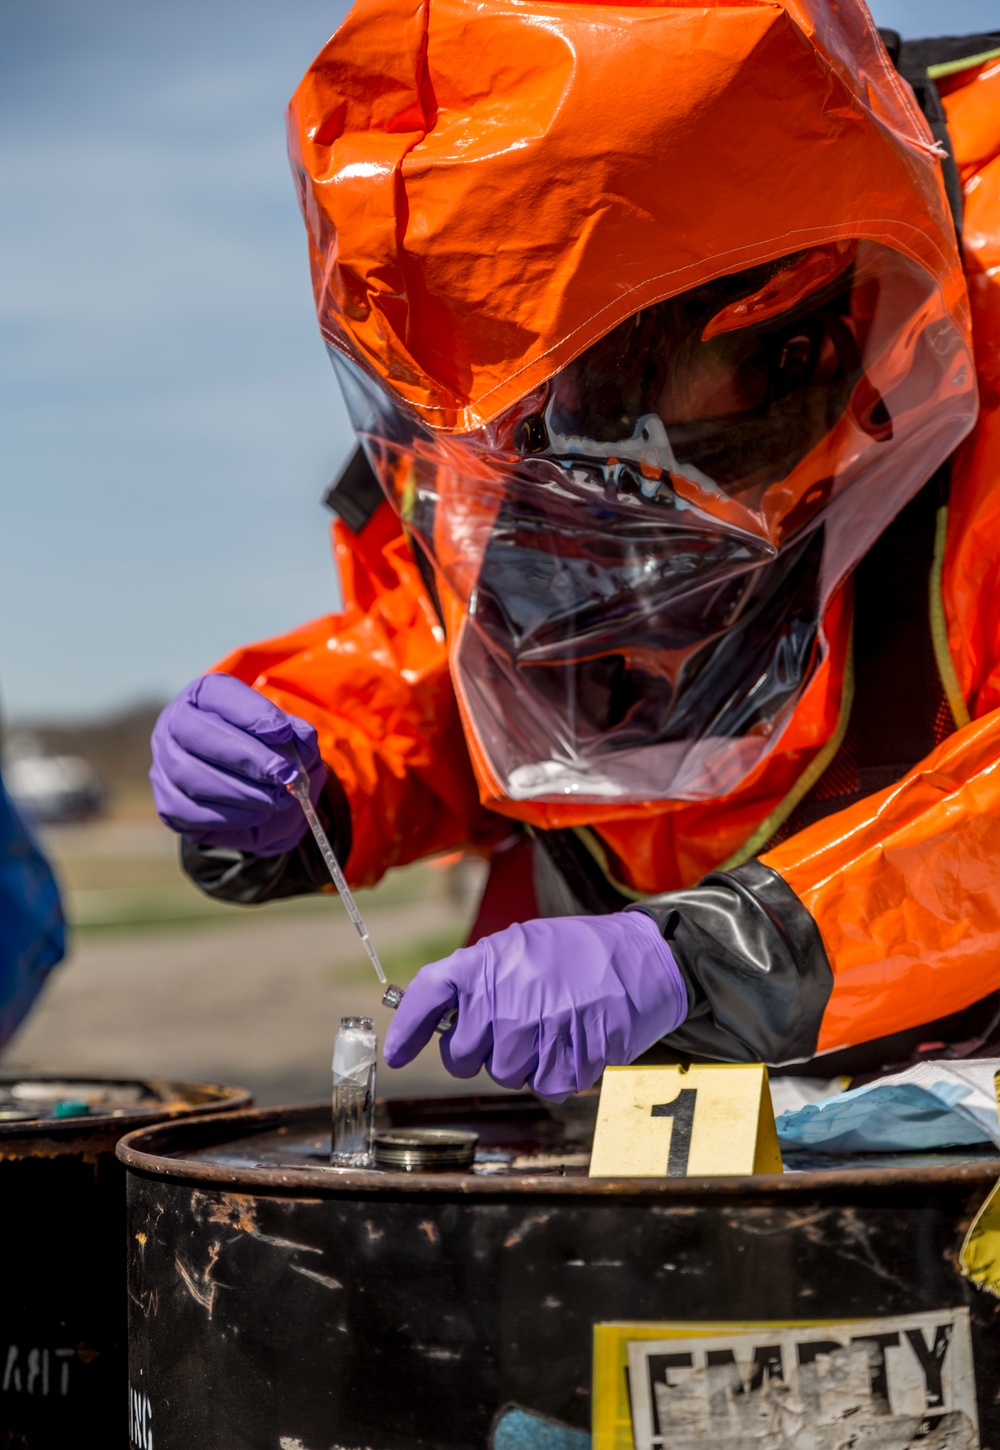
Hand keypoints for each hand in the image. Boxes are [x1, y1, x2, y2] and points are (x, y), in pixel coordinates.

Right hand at [150, 674, 324, 855]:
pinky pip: (188, 811)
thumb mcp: (290, 738)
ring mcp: (165, 764)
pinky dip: (228, 816)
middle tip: (283, 773)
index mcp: (202, 696)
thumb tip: (299, 737)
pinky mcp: (167, 803)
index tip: (284, 732)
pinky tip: (258, 814)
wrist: (258, 792)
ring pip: (190, 775)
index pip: (218, 693)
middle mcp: (174, 725)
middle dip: (246, 756)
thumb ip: (297, 734)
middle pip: (196, 733)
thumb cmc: (269, 753)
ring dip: (241, 791)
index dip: (251, 712)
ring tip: (278, 798)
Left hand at [383, 911, 686, 1100]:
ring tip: (549, 1031)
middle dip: (478, 1053)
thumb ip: (480, 978)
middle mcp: (504, 997)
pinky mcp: (569, 1057)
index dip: (407, 1030)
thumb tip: (441, 1018)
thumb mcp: (520, 947)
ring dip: (523, 1064)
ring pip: (505, 1075)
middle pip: (461, 1057)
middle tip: (507, 1033)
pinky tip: (572, 1045)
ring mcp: (536, 1030)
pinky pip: (546, 1088)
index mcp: (486, 961)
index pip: (428, 993)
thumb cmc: (578, 953)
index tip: (396, 1055)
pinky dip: (557, 1075)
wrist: (641, 958)